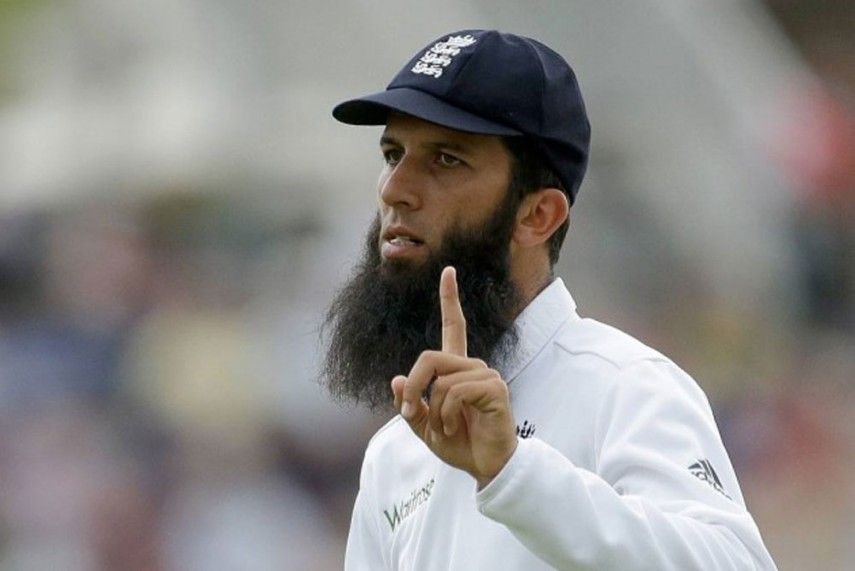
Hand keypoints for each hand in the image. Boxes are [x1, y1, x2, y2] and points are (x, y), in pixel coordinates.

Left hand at [391, 266, 517, 487]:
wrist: (485, 467)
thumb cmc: (459, 445)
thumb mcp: (424, 426)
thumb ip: (410, 403)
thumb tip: (396, 378)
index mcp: (456, 370)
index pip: (453, 327)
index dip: (449, 299)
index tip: (448, 271)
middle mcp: (472, 366)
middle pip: (429, 358)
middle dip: (412, 387)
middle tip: (408, 412)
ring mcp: (486, 375)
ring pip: (440, 380)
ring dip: (432, 410)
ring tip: (442, 428)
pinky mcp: (495, 389)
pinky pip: (455, 392)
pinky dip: (445, 414)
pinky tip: (453, 427)